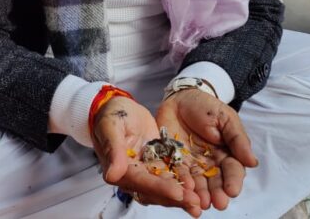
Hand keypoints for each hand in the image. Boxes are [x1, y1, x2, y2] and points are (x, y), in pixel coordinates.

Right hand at [91, 96, 201, 215]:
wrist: (117, 107)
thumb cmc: (110, 115)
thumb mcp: (111, 127)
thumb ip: (113, 150)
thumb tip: (112, 175)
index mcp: (120, 169)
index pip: (141, 182)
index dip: (160, 188)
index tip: (177, 192)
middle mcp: (133, 175)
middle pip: (155, 191)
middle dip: (175, 198)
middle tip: (195, 203)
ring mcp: (146, 171)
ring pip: (165, 188)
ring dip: (182, 196)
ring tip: (199, 203)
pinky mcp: (157, 164)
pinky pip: (171, 176)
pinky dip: (184, 183)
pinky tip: (198, 189)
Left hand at [156, 89, 257, 211]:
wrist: (180, 97)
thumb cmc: (206, 106)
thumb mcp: (225, 118)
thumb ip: (237, 139)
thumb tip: (252, 162)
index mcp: (226, 154)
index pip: (232, 171)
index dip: (233, 181)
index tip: (232, 191)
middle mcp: (210, 164)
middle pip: (215, 182)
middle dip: (217, 194)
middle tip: (218, 203)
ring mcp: (192, 164)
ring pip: (197, 183)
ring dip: (199, 194)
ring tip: (200, 203)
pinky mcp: (174, 161)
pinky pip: (177, 174)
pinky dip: (180, 183)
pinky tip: (183, 190)